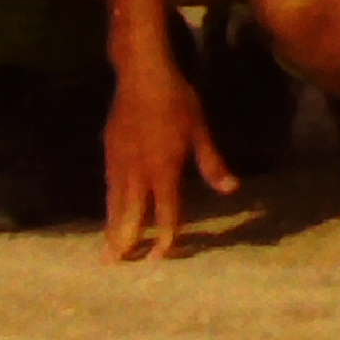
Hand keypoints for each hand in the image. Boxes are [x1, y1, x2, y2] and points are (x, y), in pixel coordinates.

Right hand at [101, 56, 232, 263]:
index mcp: (164, 168)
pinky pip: (109, 185)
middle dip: (126, 241)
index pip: (166, 211)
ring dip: (112, 228)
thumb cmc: (177, 101)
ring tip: (108, 251)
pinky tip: (109, 214)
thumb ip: (212, 163)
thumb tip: (231, 188)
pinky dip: (109, 204)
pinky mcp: (110, 151)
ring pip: (115, 202)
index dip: (165, 235)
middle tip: (116, 265)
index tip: (161, 256)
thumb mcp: (200, 130)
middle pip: (132, 213)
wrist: (142, 74)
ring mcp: (120, 161)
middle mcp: (139, 171)